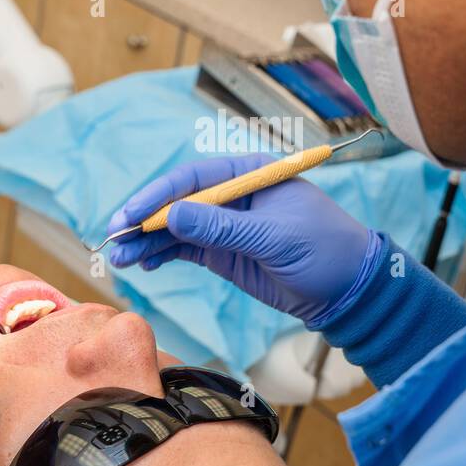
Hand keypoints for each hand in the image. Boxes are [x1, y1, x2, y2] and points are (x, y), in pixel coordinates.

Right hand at [107, 153, 376, 324]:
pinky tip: (142, 264)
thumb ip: (223, 227)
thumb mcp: (274, 237)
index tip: (132, 214)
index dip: (159, 194)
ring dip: (147, 241)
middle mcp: (233, 195)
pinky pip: (184, 249)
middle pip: (178, 200)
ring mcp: (226, 225)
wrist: (350, 290)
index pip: (194, 177)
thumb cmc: (324, 250)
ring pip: (176, 228)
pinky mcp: (225, 253)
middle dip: (145, 218)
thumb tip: (174, 214)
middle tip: (115, 237)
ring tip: (120, 257)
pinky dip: (161, 255)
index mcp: (249, 174)